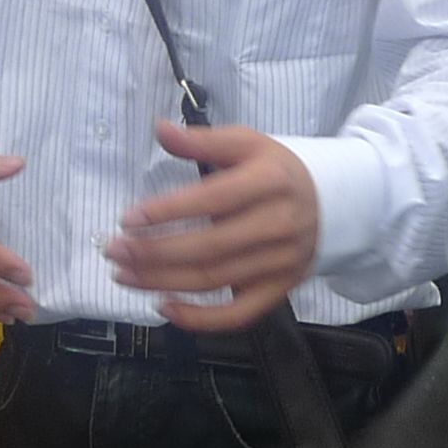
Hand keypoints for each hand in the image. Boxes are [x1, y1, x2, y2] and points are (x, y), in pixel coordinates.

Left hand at [107, 122, 319, 330]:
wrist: (334, 204)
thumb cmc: (278, 171)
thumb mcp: (247, 144)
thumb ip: (202, 140)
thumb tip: (159, 129)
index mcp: (270, 182)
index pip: (212, 200)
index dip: (167, 212)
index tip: (127, 219)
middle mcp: (278, 225)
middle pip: (208, 248)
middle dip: (153, 252)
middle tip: (113, 250)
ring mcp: (280, 263)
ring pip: (214, 281)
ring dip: (162, 282)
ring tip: (123, 274)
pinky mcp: (279, 290)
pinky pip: (237, 315)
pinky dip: (199, 319)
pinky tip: (163, 307)